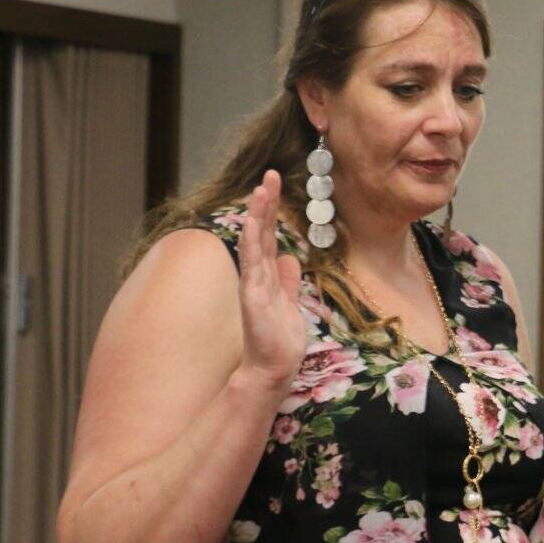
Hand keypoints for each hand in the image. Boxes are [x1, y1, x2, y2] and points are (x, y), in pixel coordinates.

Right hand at [235, 171, 306, 391]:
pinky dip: (252, 242)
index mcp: (269, 276)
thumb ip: (289, 281)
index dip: (272, 212)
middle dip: (266, 204)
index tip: (274, 186)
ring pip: (254, 242)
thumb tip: (291, 258)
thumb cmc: (280, 340)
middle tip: (270, 174)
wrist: (274, 368)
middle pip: (262, 232)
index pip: (270, 237)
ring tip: (261, 189)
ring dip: (258, 215)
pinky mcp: (253, 296)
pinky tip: (252, 222)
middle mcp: (258, 276)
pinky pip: (251, 264)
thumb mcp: (292, 303)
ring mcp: (253, 284)